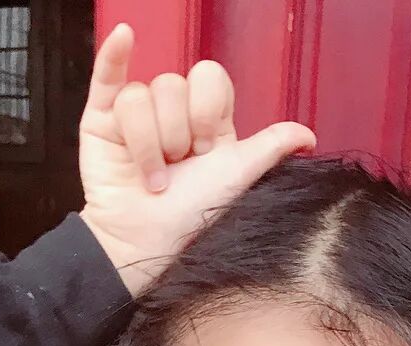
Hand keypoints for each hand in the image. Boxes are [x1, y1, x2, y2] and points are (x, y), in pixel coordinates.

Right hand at [78, 22, 316, 296]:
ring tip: (151, 177)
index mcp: (203, 119)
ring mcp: (134, 114)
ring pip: (141, 96)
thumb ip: (270, 148)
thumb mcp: (237, 177)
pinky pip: (107, 75)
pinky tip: (123, 36)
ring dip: (149, 145)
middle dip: (177, 133)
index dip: (207, 110)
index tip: (206, 149)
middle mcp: (170, 112)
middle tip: (176, 167)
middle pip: (174, 85)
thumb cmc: (189, 217)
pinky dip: (113, 55)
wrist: (144, 243)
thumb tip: (309, 136)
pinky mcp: (101, 121)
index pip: (209, 78)